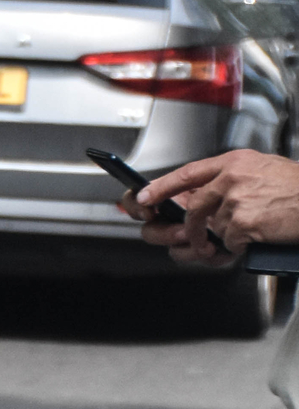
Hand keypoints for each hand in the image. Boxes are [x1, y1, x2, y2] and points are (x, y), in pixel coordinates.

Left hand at [129, 149, 298, 267]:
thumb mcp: (264, 169)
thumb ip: (233, 179)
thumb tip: (206, 196)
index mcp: (235, 162)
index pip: (187, 173)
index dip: (161, 186)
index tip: (143, 196)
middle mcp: (232, 178)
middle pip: (194, 207)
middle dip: (190, 228)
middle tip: (191, 239)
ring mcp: (236, 200)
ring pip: (214, 228)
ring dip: (228, 237)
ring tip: (250, 231)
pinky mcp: (243, 223)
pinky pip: (229, 242)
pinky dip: (240, 246)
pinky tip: (258, 237)